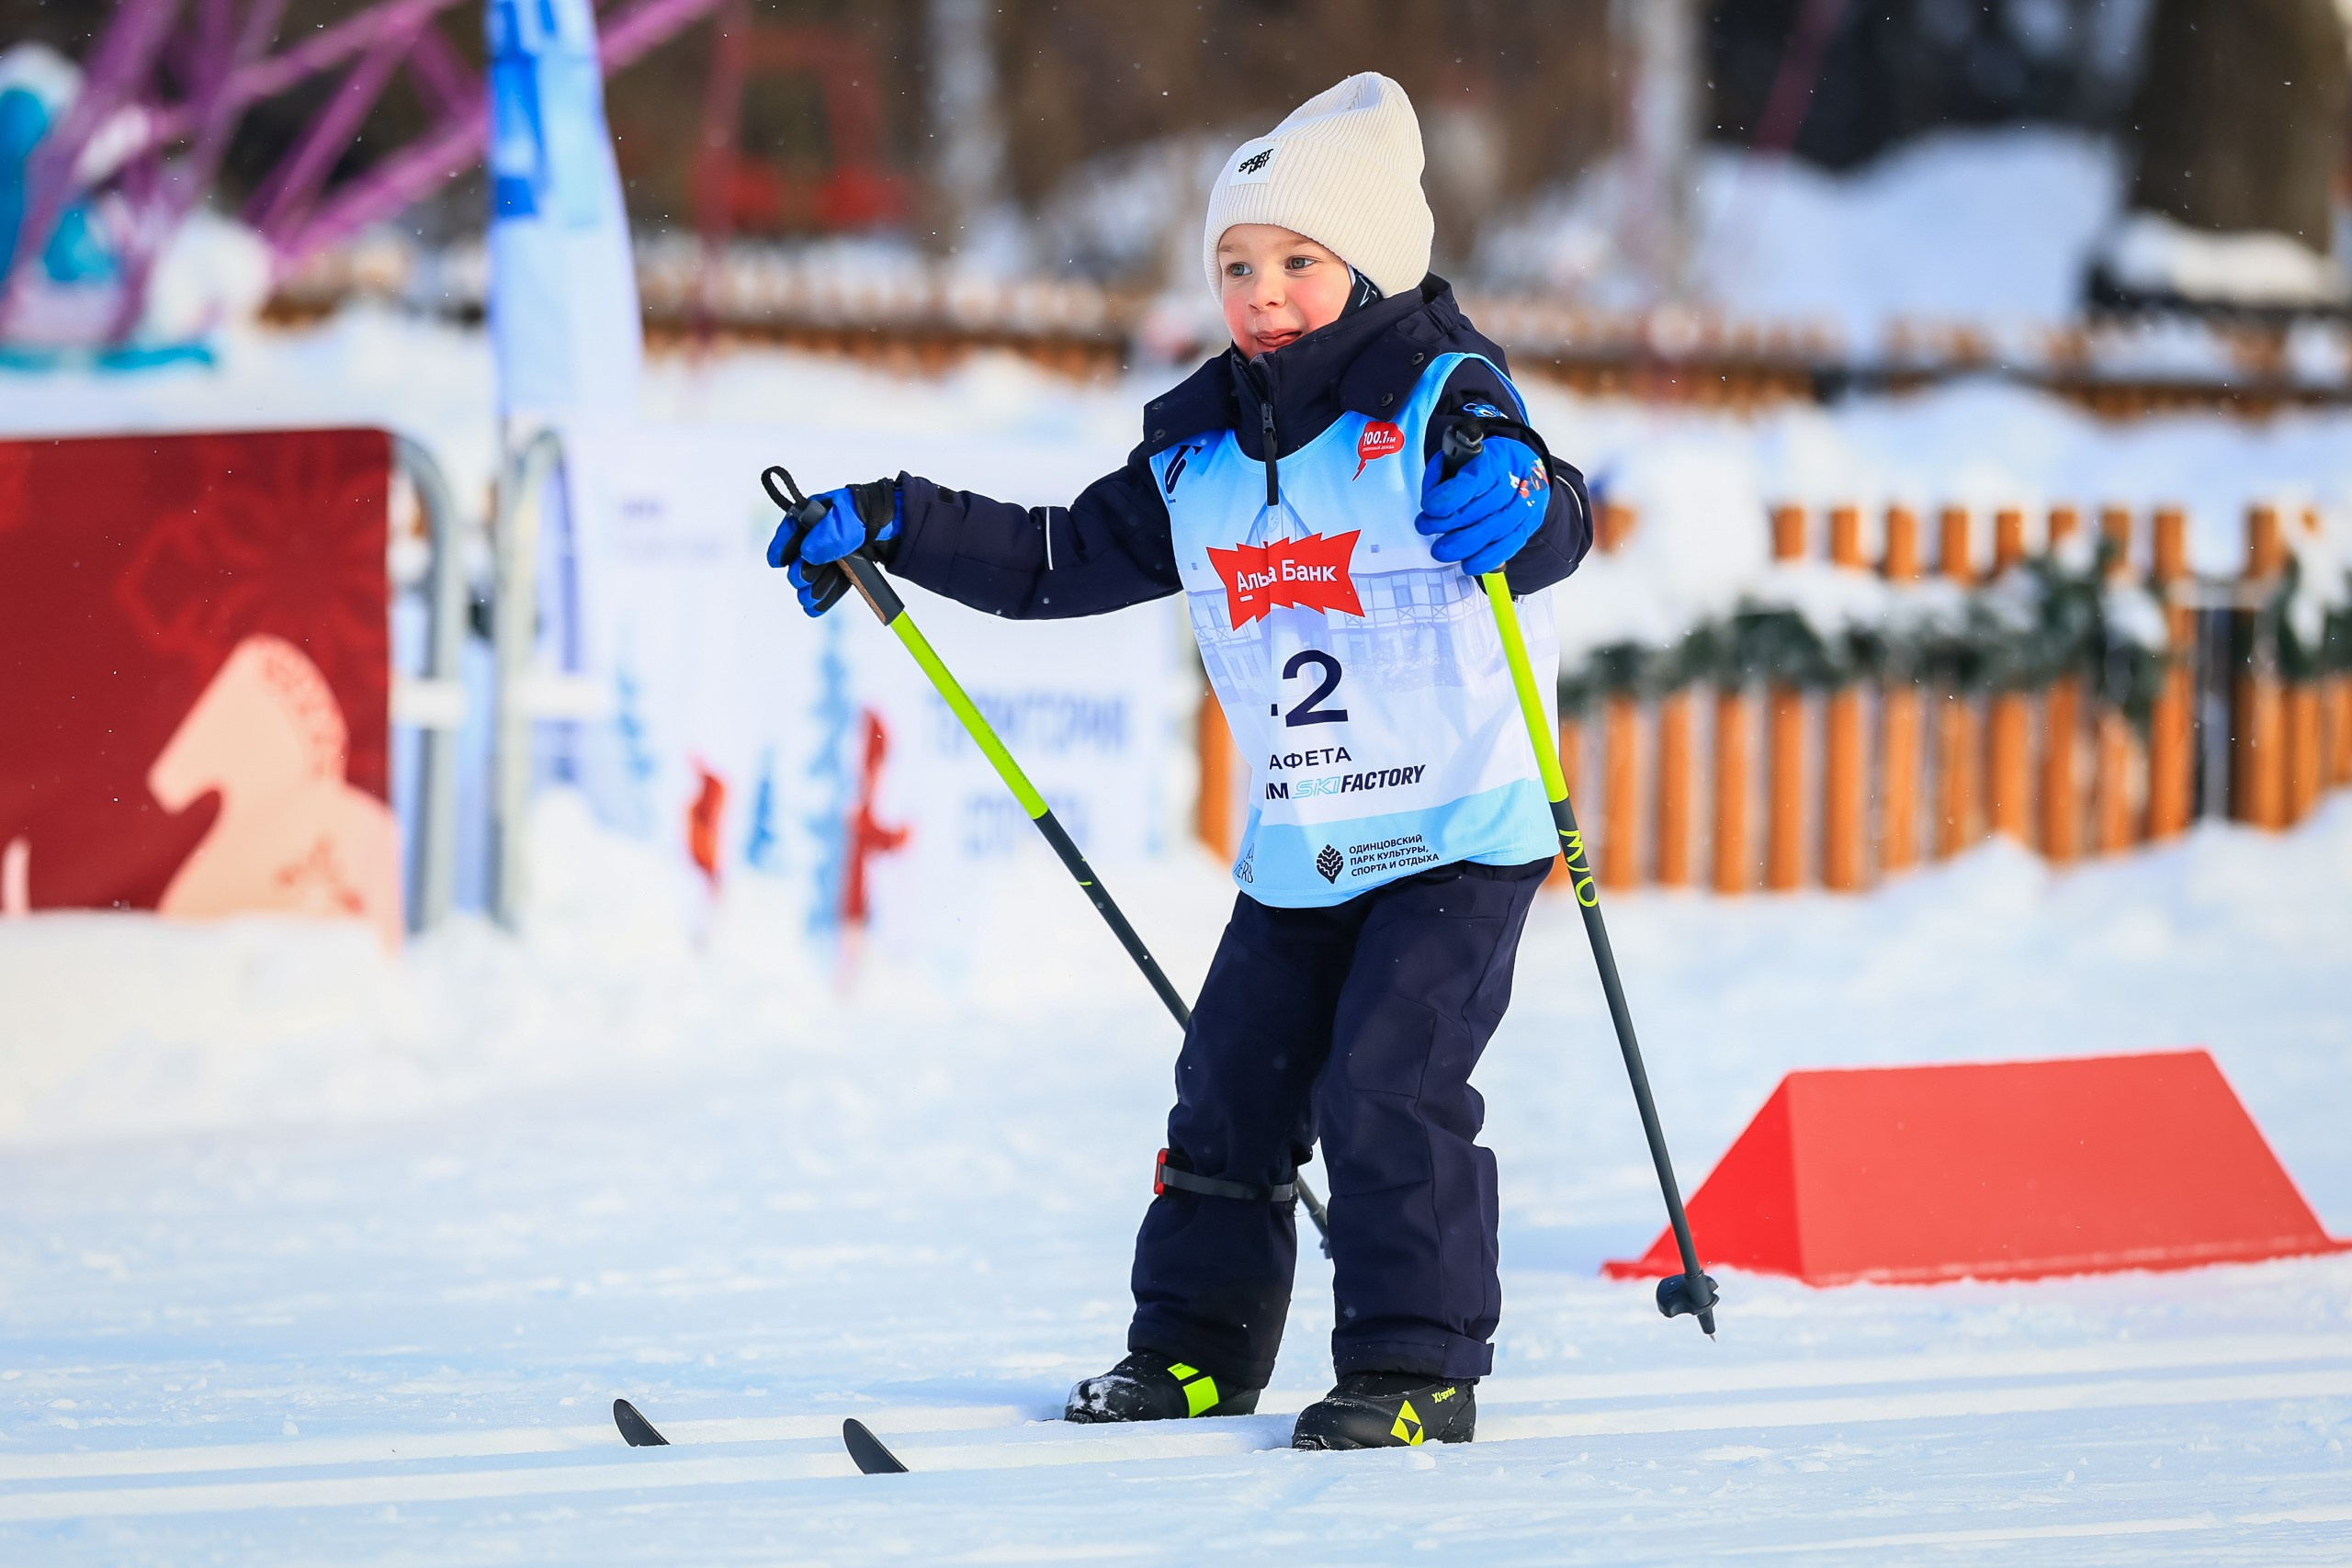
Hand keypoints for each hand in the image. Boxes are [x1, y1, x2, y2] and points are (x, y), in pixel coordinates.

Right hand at [764, 479, 899, 615]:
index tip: (775, 562)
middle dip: (800, 573)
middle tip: (803, 581)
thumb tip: (808, 553)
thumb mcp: (851, 518)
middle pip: (801, 558)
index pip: (792, 530)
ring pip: (814, 575)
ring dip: (810, 589)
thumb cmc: (872, 514)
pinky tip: (815, 608)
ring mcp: (833, 553)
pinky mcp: (846, 568)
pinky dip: (823, 597)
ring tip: (810, 599)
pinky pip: (830, 584)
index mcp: (817, 514)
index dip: (781, 546)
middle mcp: (820, 534)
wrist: (899, 527)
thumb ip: (830, 534)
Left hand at [1415, 437, 1548, 576]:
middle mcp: (1518, 480)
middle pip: (1487, 506)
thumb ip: (1442, 476)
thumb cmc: (1486, 466)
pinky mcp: (1530, 524)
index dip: (1452, 495)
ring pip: (1498, 528)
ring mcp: (1527, 504)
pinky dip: (1488, 558)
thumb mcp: (1462, 458)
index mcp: (1499, 458)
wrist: (1522, 469)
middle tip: (1427, 528)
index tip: (1430, 507)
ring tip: (1441, 550)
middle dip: (1452, 522)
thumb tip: (1431, 507)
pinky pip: (1511, 544)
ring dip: (1466, 544)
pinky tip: (1469, 564)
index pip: (1477, 478)